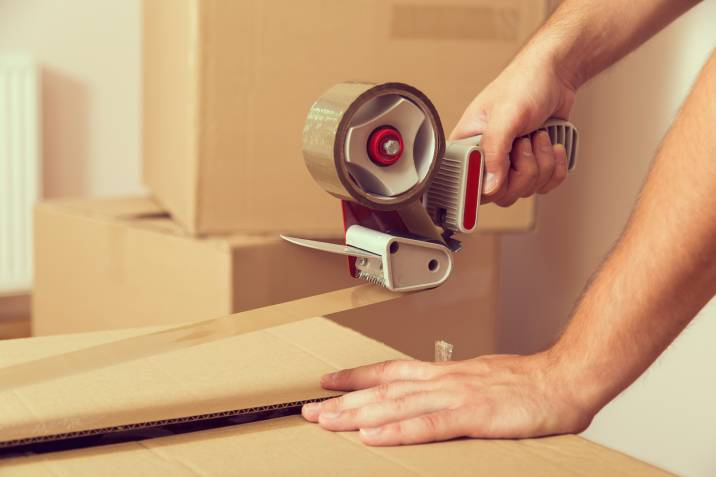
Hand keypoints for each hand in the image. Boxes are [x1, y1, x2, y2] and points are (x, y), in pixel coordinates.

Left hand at [302, 353, 593, 445]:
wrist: (564, 379)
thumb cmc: (528, 383)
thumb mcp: (480, 380)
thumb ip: (452, 389)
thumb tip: (430, 398)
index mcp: (445, 373)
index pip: (390, 371)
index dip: (357, 376)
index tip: (329, 381)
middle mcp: (443, 381)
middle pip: (383, 390)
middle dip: (343, 402)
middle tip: (309, 410)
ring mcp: (456, 397)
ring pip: (396, 405)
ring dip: (358, 415)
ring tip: (326, 422)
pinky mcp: (474, 416)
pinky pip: (428, 426)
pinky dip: (398, 432)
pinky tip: (374, 438)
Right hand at [450, 52, 576, 205]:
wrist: (556, 75)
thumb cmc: (524, 84)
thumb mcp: (505, 116)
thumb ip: (493, 151)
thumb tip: (489, 186)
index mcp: (467, 145)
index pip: (468, 184)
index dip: (488, 183)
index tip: (505, 167)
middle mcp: (486, 158)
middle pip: (501, 194)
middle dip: (523, 170)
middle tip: (525, 142)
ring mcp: (510, 165)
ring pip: (525, 191)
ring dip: (542, 164)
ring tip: (539, 136)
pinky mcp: (532, 166)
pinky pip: (544, 186)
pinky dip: (555, 168)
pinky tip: (552, 146)